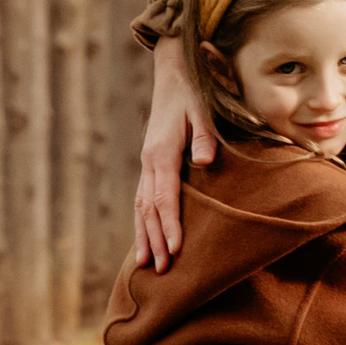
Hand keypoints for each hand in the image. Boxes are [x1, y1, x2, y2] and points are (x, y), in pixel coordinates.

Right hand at [136, 43, 216, 269]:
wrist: (173, 74)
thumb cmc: (192, 93)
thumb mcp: (201, 110)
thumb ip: (204, 136)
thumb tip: (205, 161)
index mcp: (162, 152)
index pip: (165, 197)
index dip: (169, 225)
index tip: (175, 249)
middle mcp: (149, 162)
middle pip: (148, 208)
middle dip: (154, 239)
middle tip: (161, 269)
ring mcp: (146, 163)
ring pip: (140, 206)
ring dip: (143, 235)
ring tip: (146, 264)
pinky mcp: (149, 163)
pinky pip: (142, 198)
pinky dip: (142, 220)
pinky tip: (145, 237)